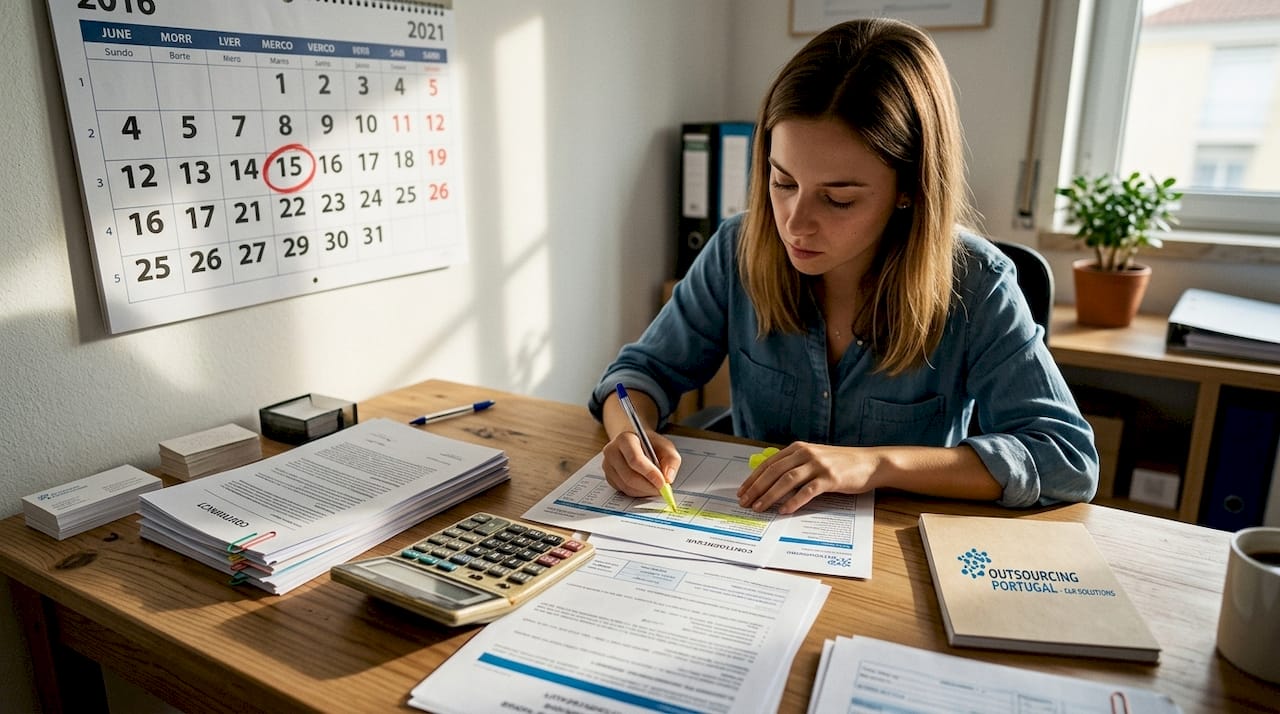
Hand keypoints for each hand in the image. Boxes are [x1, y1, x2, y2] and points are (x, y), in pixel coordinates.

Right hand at [602, 429, 681, 497]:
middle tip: (662, 490)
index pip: (635, 459)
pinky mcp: (608, 477)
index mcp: (625, 439)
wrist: (635, 443)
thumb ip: (671, 460)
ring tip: (656, 487)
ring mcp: (608, 465)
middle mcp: (612, 451)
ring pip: (626, 486)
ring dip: (644, 491)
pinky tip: (646, 486)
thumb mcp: (665, 446)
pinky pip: (623, 490)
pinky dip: (637, 492)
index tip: (662, 483)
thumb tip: (668, 478)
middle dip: (648, 486)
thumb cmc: (650, 444)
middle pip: (629, 476)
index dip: (650, 473)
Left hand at [737, 441, 874, 514]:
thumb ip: (795, 465)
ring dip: (770, 495)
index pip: (769, 463)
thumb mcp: (814, 458)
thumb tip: (771, 482)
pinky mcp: (830, 478)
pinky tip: (784, 510)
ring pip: (787, 480)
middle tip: (745, 502)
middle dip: (757, 488)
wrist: (869, 463)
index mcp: (799, 448)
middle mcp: (806, 453)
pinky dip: (794, 501)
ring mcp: (818, 465)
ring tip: (759, 508)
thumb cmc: (840, 464)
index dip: (753, 478)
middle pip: (774, 471)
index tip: (742, 491)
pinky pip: (808, 491)